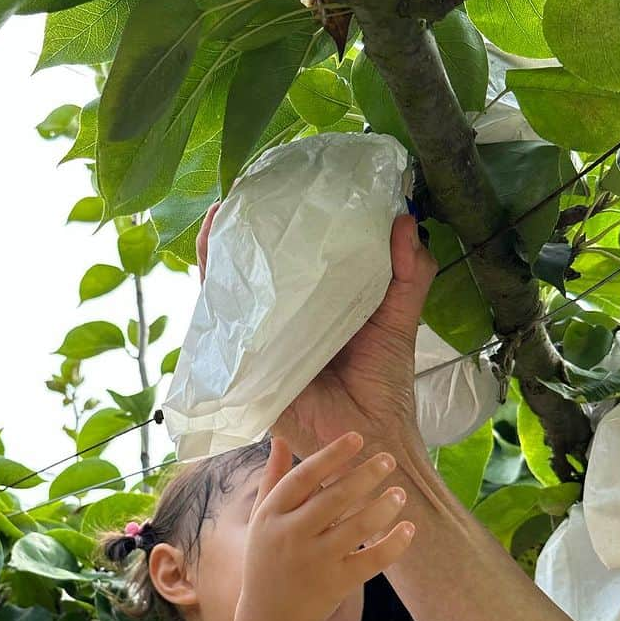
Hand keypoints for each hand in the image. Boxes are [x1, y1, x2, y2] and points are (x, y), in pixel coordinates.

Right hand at [197, 204, 437, 458]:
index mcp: (318, 309)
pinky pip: (220, 320)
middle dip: (245, 230)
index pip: (295, 261)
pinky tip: (210, 248)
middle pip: (255, 270)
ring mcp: (260, 340)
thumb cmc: (383, 384)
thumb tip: (404, 220)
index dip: (286, 226)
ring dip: (221, 248)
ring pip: (230, 289)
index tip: (288, 186)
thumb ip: (408, 272)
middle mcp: (284, 322)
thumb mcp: (399, 315)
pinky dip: (211, 283)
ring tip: (223, 209)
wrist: (369, 434)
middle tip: (248, 189)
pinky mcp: (244, 360)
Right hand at [239, 434, 413, 620]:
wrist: (270, 617)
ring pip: (357, 527)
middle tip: (388, 459)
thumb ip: (273, 479)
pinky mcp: (337, 584)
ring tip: (400, 494)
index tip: (357, 438)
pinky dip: (394, 544)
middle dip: (365, 475)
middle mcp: (291, 535)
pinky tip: (408, 528)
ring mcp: (315, 561)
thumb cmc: (267, 558)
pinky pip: (372, 560)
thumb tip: (280, 439)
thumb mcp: (262, 518)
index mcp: (271, 514)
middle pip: (334, 498)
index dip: (331, 455)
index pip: (303, 477)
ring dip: (383, 507)